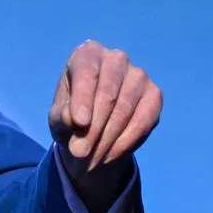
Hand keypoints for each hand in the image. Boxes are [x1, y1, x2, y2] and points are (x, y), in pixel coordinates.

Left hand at [48, 40, 161, 212]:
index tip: (79, 123)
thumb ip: (61, 117)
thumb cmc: (71, 116)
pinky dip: (126, 141)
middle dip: (93, 127)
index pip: (86, 72)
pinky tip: (111, 154)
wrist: (94, 129)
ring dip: (108, 138)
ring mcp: (138, 75)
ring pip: (125, 108)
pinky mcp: (154, 94)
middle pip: (107, 93)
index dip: (83, 99)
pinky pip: (144, 120)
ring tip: (91, 158)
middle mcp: (115, 58)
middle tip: (80, 153)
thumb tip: (74, 120)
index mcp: (87, 54)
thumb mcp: (58, 119)